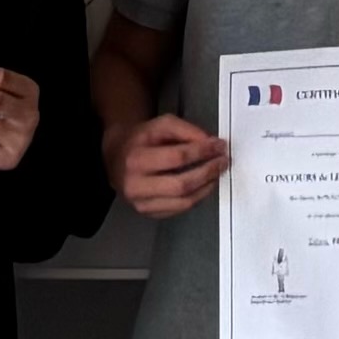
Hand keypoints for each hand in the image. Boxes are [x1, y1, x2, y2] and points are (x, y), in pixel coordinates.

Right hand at [109, 113, 230, 217]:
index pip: (177, 158)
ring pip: (183, 202)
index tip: (219, 146)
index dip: (202, 152)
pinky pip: (179, 209)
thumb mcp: (160, 125)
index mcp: (136, 159)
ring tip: (217, 173)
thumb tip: (211, 144)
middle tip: (223, 161)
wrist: (115, 157)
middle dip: (208, 172)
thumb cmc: (140, 139)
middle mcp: (135, 185)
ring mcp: (141, 204)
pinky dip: (196, 197)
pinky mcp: (148, 214)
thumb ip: (186, 130)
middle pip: (181, 184)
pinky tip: (203, 185)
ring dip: (206, 187)